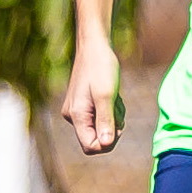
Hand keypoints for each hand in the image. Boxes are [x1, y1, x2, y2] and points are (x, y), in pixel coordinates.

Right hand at [62, 39, 125, 154]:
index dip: (108, 142)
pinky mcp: (84, 105)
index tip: (118, 125)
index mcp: (76, 115)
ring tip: (114, 98)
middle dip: (112, 128)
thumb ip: (106, 120)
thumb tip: (107, 144)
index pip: (91, 146)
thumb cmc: (101, 67)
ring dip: (113, 117)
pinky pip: (100, 118)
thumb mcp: (106, 94)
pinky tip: (112, 95)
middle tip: (117, 107)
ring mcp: (78, 111)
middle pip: (96, 139)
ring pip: (100, 128)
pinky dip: (110, 110)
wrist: (94, 46)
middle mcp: (73, 116)